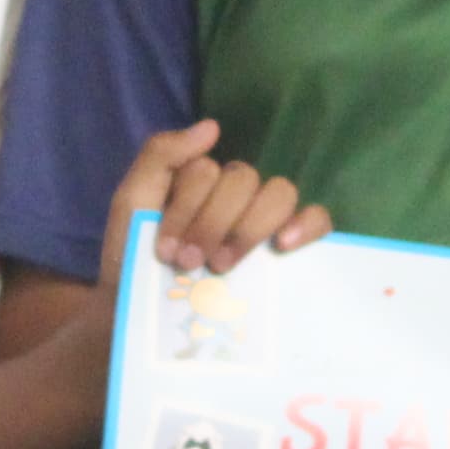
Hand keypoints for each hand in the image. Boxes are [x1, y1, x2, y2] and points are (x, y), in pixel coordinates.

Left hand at [102, 119, 330, 287]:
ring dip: (248, 228)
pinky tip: (283, 245)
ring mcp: (266, 220)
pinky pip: (317, 219)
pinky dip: (305, 224)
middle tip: (190, 262)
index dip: (186, 208)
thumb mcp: (132, 204)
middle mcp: (237, 195)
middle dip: (211, 223)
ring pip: (278, 194)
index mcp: (202, 180)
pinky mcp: (291, 249)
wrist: (145, 321)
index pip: (209, 170)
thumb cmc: (135, 263)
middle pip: (243, 180)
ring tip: (222, 265)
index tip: (164, 249)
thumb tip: (213, 127)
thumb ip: (161, 157)